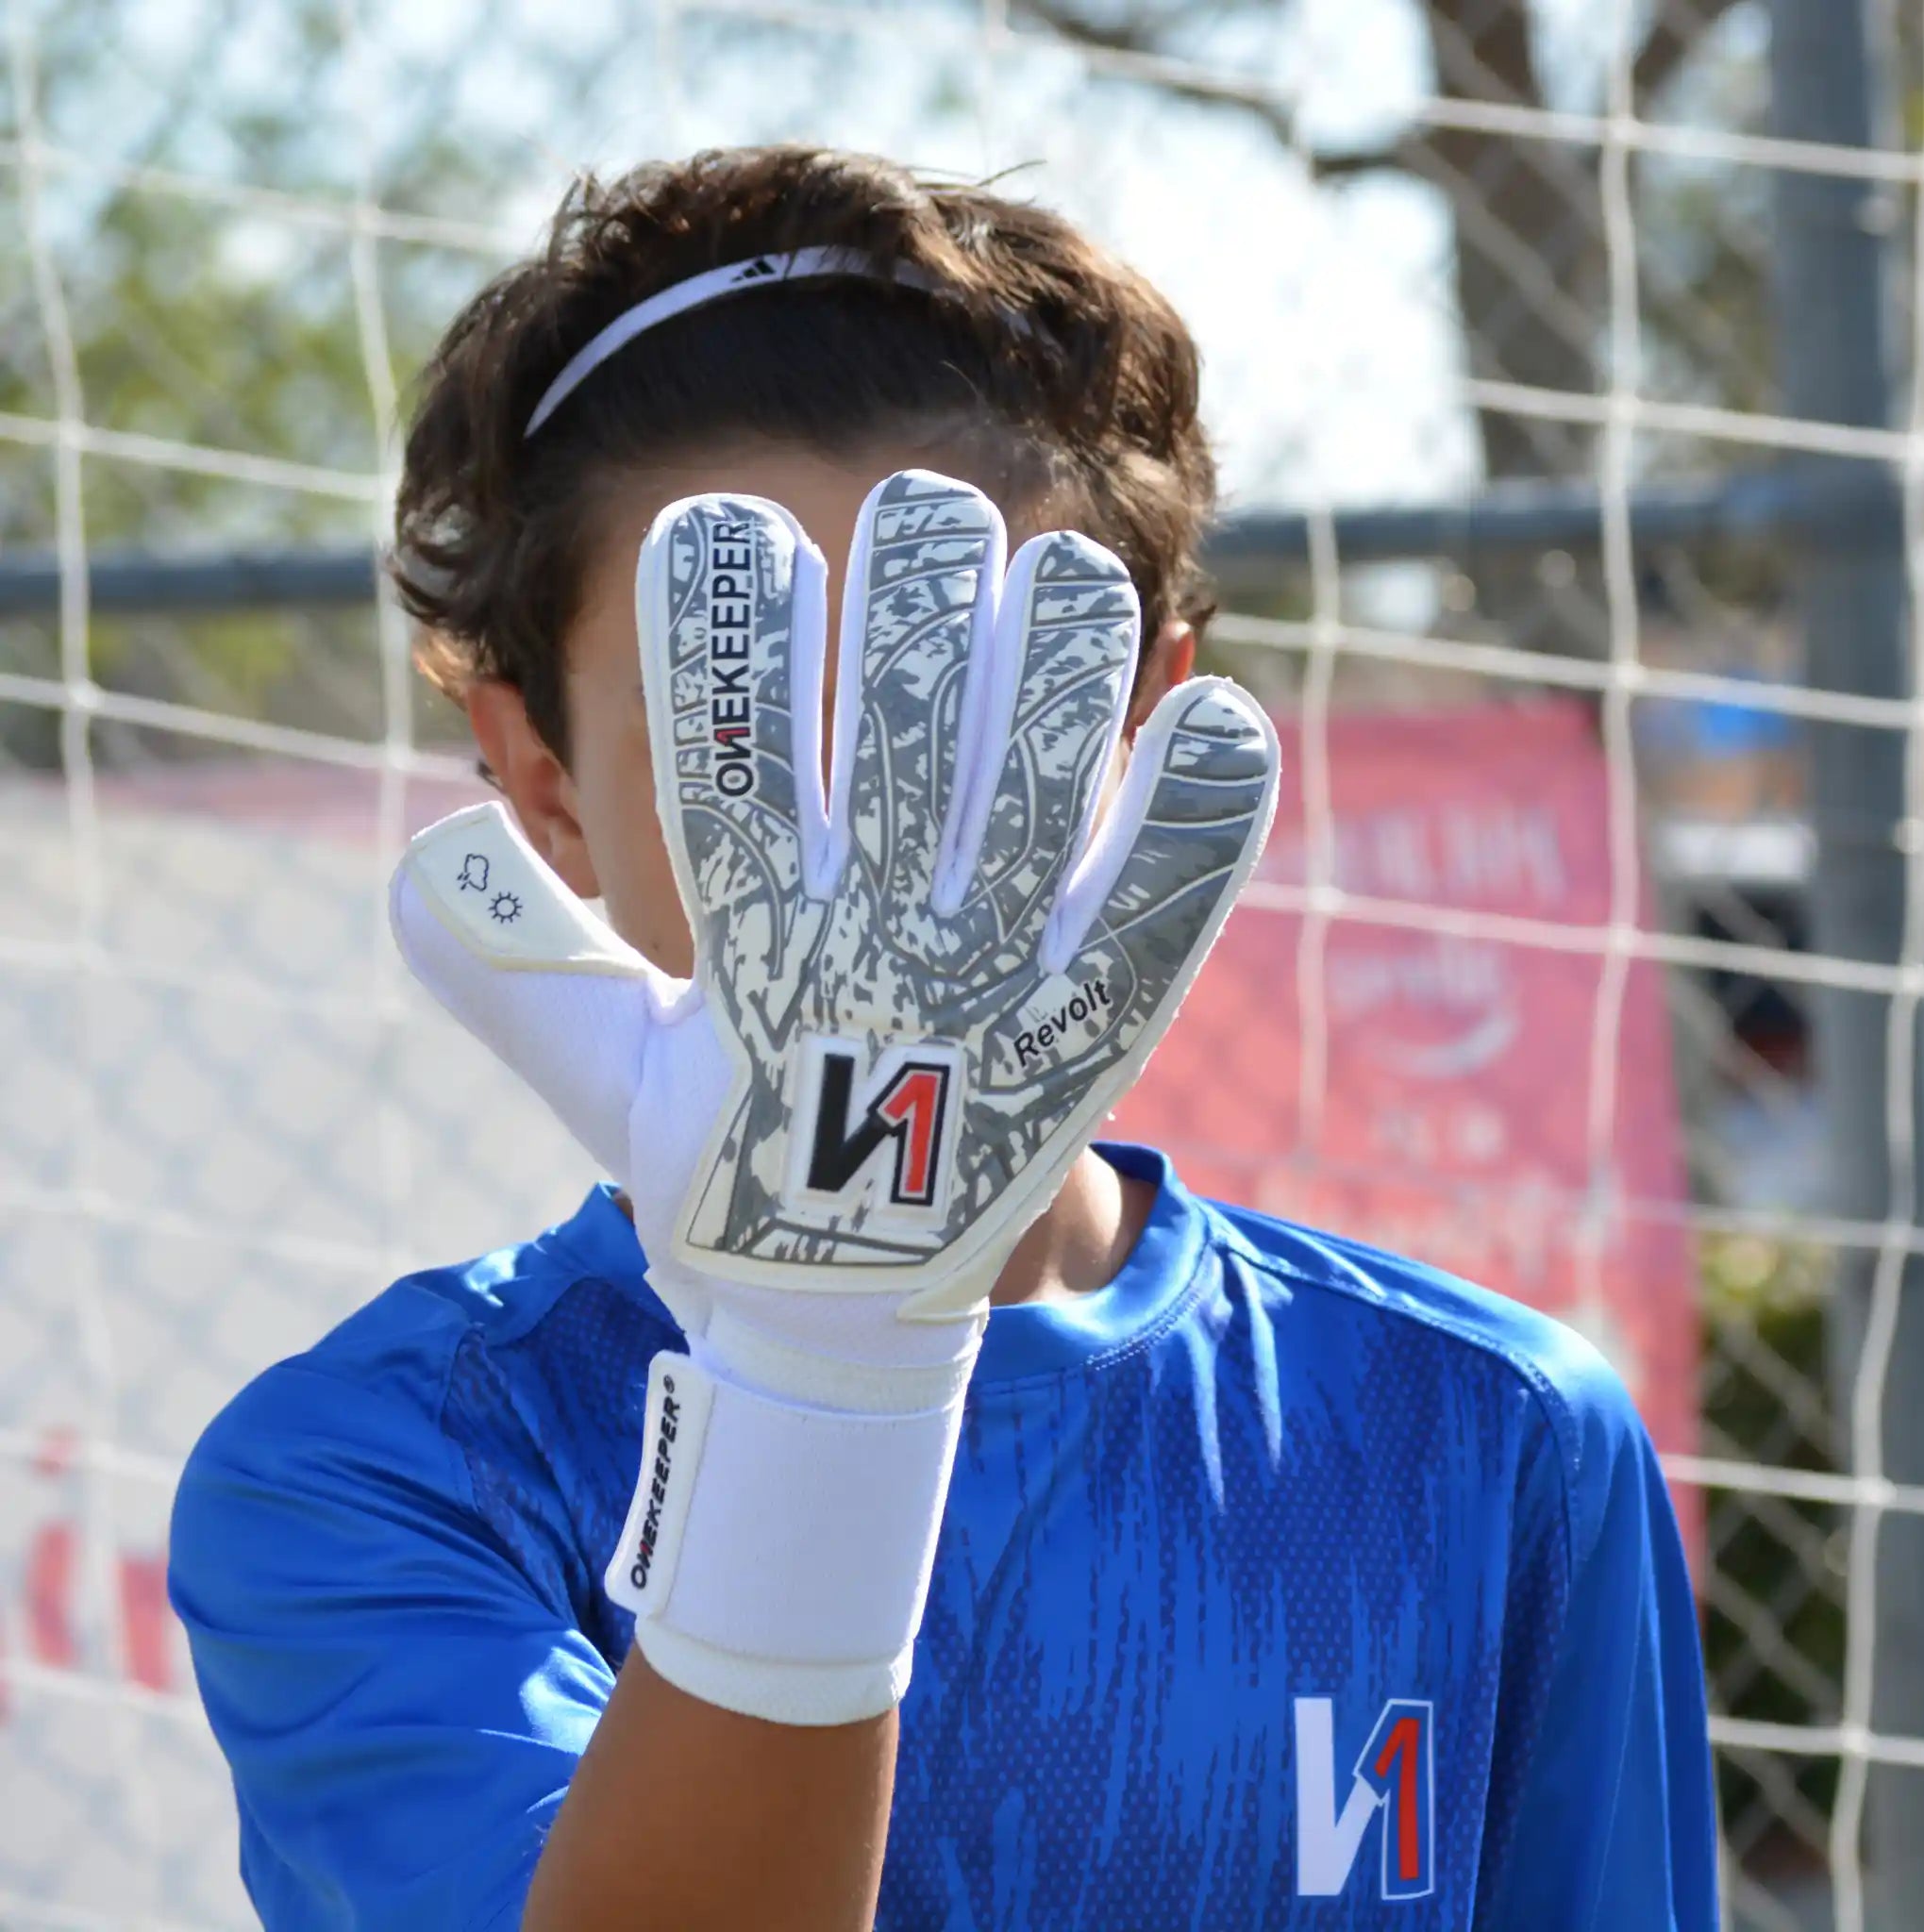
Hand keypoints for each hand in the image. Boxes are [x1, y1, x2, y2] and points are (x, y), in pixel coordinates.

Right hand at [391, 469, 1277, 1720]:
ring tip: (1060, 571)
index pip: (723, 757)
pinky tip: (1214, 707)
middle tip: (920, 509)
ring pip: (1044, 782)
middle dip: (916, 593)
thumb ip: (514, 980)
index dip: (719, 626)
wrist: (858, 1326)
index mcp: (753, 960)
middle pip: (908, 731)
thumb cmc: (732, 1184)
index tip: (724, 528)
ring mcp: (1003, 991)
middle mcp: (885, 958)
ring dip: (1058, 658)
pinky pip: (1168, 899)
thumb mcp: (607, 1089)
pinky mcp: (1100, 1032)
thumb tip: (420, 869)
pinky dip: (1197, 803)